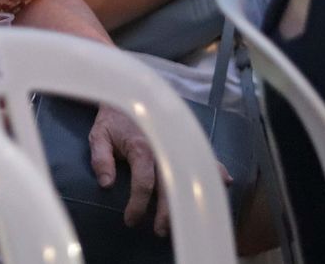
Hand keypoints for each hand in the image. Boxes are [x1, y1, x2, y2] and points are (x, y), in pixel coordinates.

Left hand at [89, 104, 231, 235]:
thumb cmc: (113, 119)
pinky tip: (225, 182)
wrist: (129, 94)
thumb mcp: (98, 135)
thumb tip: (106, 184)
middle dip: (168, 212)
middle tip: (161, 230)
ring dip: (191, 198)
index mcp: (142, 147)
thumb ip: (100, 159)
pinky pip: (203, 156)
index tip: (131, 220)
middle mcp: (164, 147)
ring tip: (191, 218)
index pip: (143, 183)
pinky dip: (215, 169)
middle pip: (171, 186)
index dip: (138, 205)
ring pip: (189, 175)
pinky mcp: (184, 141)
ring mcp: (177, 144)